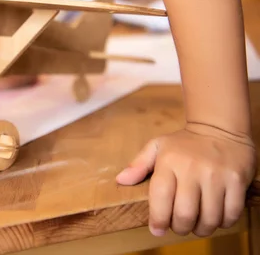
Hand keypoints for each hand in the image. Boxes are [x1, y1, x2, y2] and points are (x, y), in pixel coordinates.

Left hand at [116, 123, 256, 236]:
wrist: (220, 128)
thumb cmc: (184, 143)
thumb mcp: (157, 146)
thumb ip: (138, 164)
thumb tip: (121, 180)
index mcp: (169, 162)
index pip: (160, 197)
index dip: (158, 219)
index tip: (157, 229)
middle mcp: (192, 169)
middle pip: (185, 213)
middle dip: (180, 228)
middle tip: (179, 227)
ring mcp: (216, 175)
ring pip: (209, 218)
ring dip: (202, 228)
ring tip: (197, 225)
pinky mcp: (237, 180)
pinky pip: (231, 213)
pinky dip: (223, 223)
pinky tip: (216, 217)